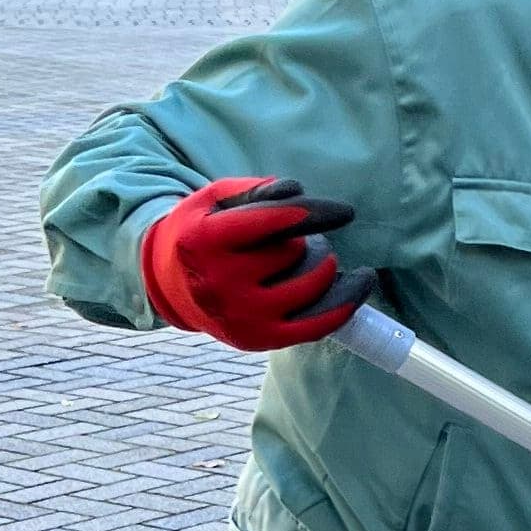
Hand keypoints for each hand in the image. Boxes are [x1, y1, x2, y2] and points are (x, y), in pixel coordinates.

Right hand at [141, 178, 364, 350]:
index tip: (344, 212)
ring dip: (323, 266)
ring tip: (312, 258)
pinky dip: (344, 305)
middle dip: (303, 239)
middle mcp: (219, 282)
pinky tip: (360, 283)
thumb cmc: (202, 232)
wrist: (171, 285)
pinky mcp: (258, 339)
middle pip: (292, 251)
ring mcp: (240, 315)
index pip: (269, 221)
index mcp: (204, 241)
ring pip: (310, 284)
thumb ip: (253, 190)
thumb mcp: (214, 200)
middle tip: (293, 240)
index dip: (311, 213)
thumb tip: (294, 191)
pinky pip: (315, 325)